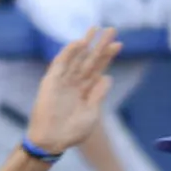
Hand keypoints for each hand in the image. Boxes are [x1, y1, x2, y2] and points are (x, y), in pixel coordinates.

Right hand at [26, 27, 121, 155]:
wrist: (52, 141)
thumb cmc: (72, 132)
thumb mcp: (91, 113)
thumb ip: (98, 94)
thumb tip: (107, 77)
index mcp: (86, 90)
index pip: (99, 69)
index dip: (108, 56)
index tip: (119, 44)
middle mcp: (76, 82)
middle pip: (90, 59)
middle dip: (100, 44)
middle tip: (112, 29)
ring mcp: (63, 80)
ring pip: (77, 57)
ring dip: (86, 43)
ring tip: (96, 29)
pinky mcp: (51, 81)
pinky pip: (60, 64)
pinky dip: (69, 53)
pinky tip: (79, 42)